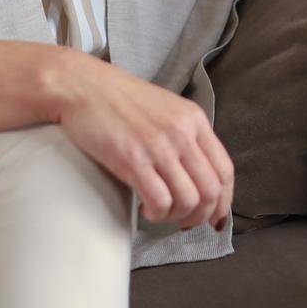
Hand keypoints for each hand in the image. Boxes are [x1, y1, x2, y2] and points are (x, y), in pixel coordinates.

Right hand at [48, 50, 233, 231]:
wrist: (81, 86)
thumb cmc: (118, 98)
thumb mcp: (164, 108)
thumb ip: (184, 134)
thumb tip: (196, 174)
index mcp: (193, 119)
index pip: (224, 169)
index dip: (223, 201)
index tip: (214, 216)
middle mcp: (182, 133)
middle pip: (210, 190)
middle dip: (201, 216)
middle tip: (184, 221)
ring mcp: (158, 146)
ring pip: (188, 200)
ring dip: (176, 217)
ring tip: (160, 213)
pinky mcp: (132, 159)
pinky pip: (159, 202)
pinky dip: (156, 215)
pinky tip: (144, 209)